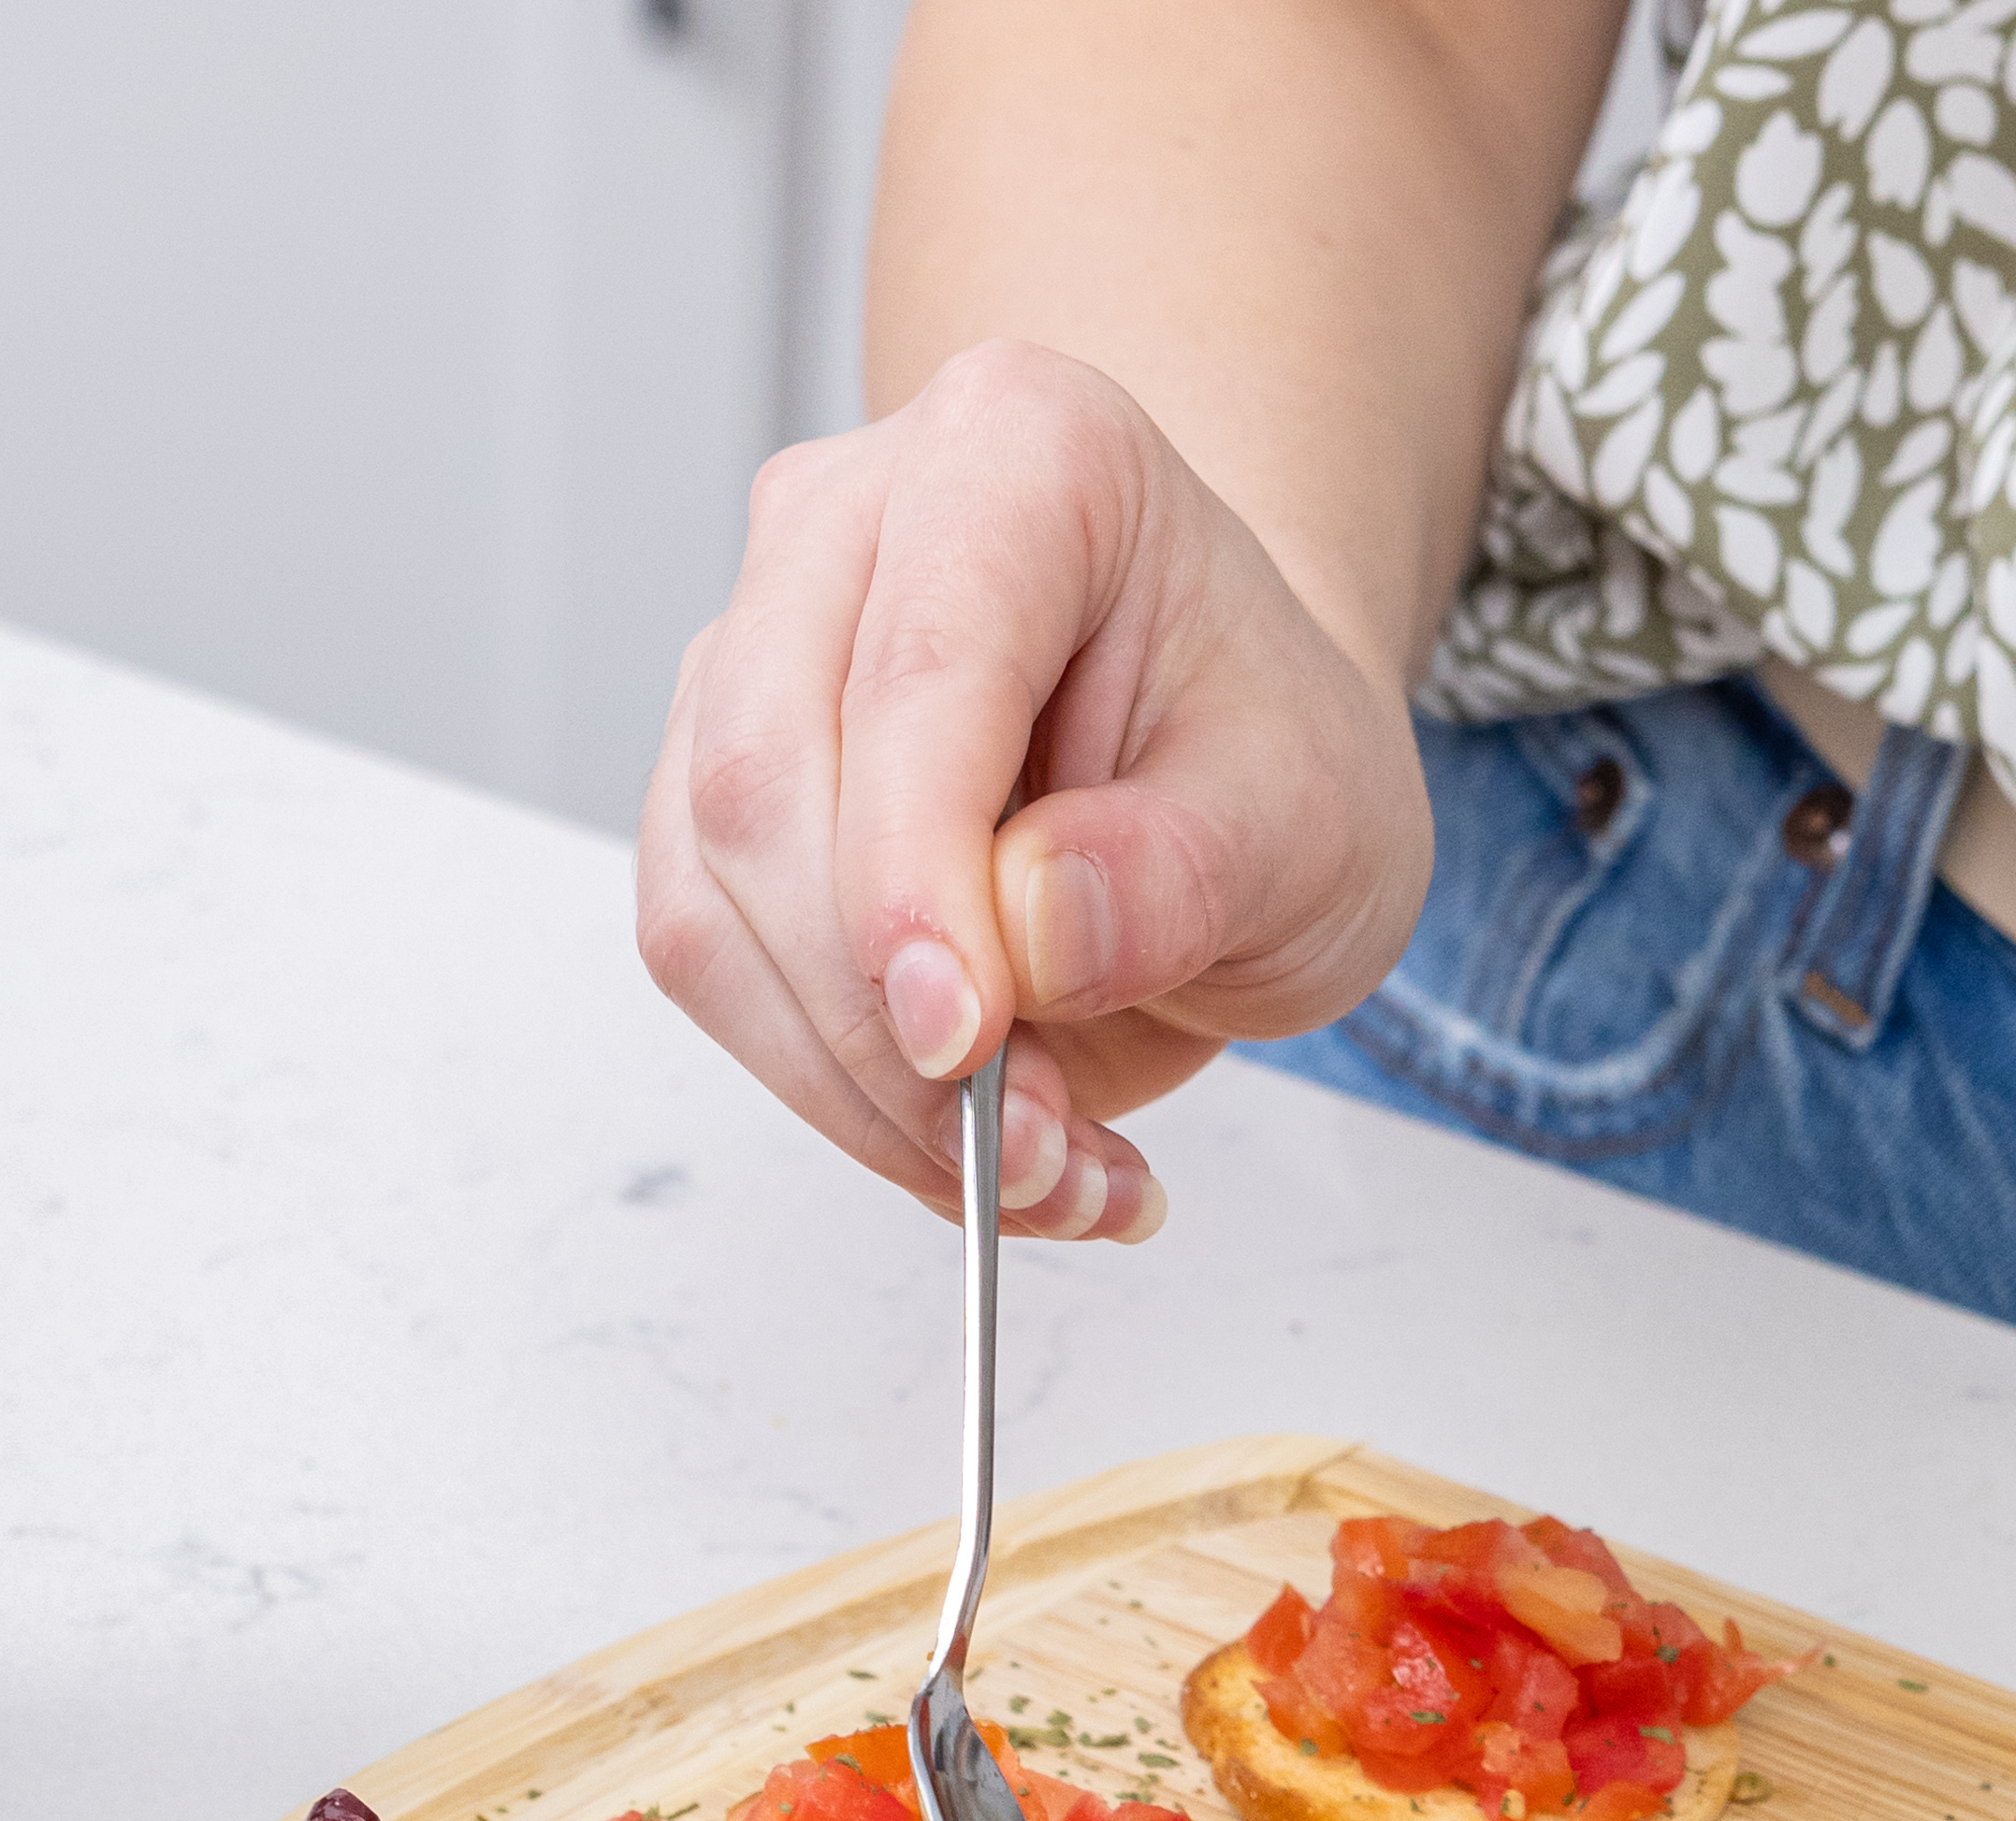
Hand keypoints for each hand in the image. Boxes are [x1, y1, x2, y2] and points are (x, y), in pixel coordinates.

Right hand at [637, 339, 1434, 1239]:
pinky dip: (832, 1097)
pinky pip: (711, 972)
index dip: (915, 874)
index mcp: (1019, 455)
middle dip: (880, 1018)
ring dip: (854, 1085)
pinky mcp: (704, 802)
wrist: (1210, 773)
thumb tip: (1031, 930)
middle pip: (764, 785)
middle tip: (1027, 1156)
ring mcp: (748, 661)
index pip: (917, 670)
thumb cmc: (1256, 753)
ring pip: (710, 904)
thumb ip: (1182, 869)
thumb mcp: (1311, 820)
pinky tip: (965, 1145)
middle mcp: (844, 530)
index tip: (965, 1042)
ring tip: (1037, 1171)